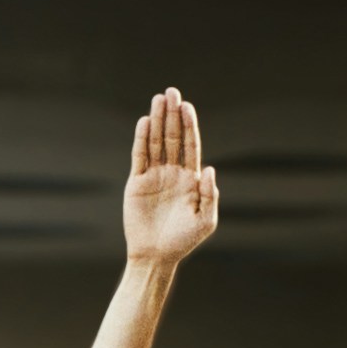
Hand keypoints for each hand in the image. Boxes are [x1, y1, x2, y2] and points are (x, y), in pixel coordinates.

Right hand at [122, 88, 217, 266]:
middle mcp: (172, 172)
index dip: (188, 125)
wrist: (156, 256)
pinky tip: (144, 122)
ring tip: (158, 99)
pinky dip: (141, 139)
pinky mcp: (136, 183)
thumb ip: (210, 194)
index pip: (190, 145)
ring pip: (155, 142)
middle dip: (172, 115)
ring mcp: (154, 176)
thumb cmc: (184, 241)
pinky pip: (139, 156)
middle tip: (171, 92)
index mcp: (190, 178)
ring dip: (156, 120)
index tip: (187, 106)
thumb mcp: (206, 221)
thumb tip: (209, 168)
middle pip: (172, 137)